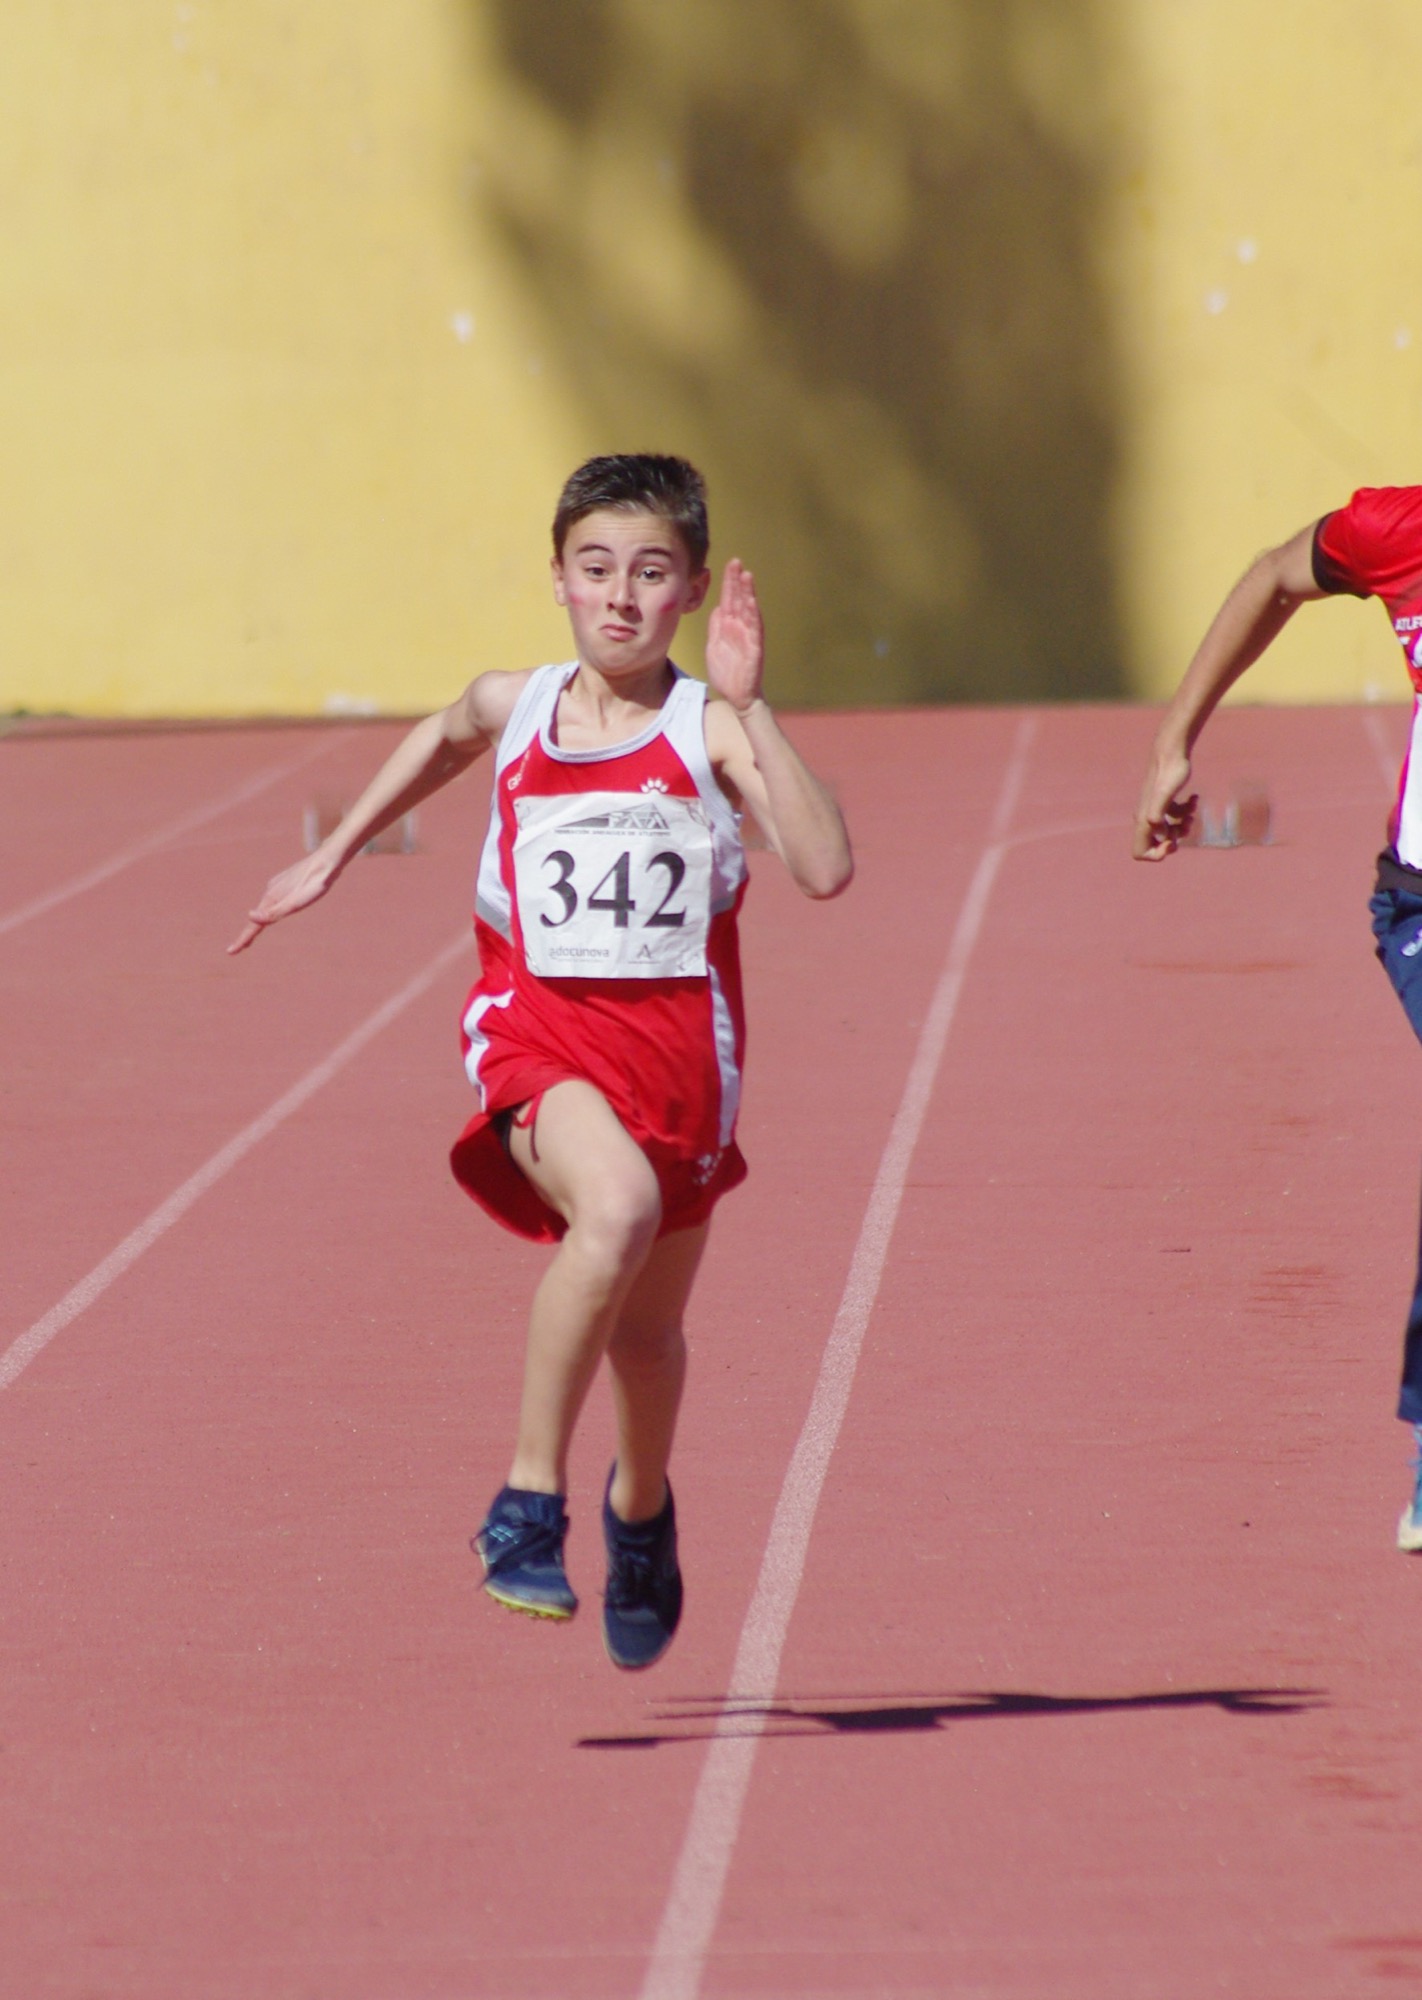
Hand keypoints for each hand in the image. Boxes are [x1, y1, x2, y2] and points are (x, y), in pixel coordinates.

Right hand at [228, 851, 339, 952]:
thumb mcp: (297, 902)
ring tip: (254, 933)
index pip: (254, 925)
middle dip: (249, 933)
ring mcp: (280, 885)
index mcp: (272, 898)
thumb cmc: (315, 883)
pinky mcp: (288, 881)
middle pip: (258, 916)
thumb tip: (250, 917)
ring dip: (259, 920)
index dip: (242, 939)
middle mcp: (272, 891)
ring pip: (266, 906)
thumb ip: (275, 912)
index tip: (230, 952)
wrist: (329, 859)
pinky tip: (274, 906)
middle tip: (240, 947)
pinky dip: (269, 908)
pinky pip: (275, 898)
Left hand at [705, 559, 764, 715]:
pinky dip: (754, 615)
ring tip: (746, 576)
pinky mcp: (754, 649)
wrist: (736, 696)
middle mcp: (740, 628)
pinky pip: (755, 629)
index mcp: (729, 626)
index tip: (729, 564)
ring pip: (749, 610)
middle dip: (738, 581)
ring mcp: (749, 637)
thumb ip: (716, 627)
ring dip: (748, 593)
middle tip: (736, 562)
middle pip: (739, 600)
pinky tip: (752, 602)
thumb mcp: (714, 646)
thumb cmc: (726, 673)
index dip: (729, 582)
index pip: (729, 599)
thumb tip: (718, 607)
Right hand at [1132, 746, 1196, 860]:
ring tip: (1191, 815)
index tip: (1172, 844)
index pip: (1139, 852)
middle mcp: (1146, 818)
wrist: (1171, 752)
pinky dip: (1185, 812)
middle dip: (1173, 841)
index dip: (1156, 854)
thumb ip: (1157, 812)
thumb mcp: (1164, 793)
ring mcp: (1156, 810)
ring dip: (1181, 827)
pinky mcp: (1165, 802)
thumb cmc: (1169, 772)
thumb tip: (1158, 831)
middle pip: (1155, 844)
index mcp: (1143, 820)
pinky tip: (1193, 800)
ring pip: (1167, 831)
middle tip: (1184, 829)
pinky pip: (1174, 817)